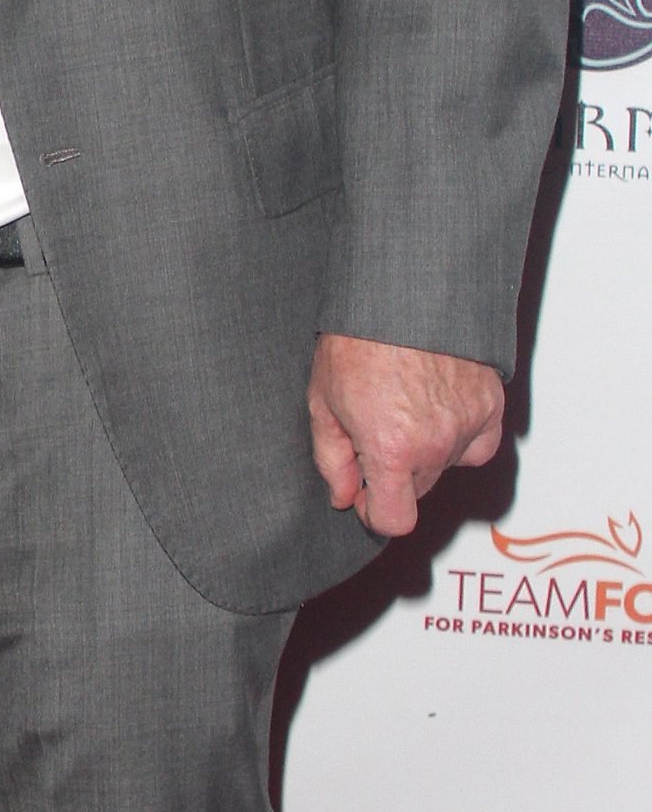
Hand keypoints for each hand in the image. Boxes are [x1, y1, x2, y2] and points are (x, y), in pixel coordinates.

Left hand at [307, 332, 504, 536]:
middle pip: (418, 489)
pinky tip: (436, 407)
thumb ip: (332, 459)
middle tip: (375, 427)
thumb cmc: (355, 339)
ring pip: (446, 464)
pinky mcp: (490, 406)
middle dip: (394, 471)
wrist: (398, 292)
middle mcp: (435, 444)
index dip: (375, 513)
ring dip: (426, 450)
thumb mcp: (322, 400)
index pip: (395, 519)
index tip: (366, 495)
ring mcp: (467, 425)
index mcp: (390, 449)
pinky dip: (460, 434)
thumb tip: (344, 495)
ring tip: (402, 404)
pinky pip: (477, 442)